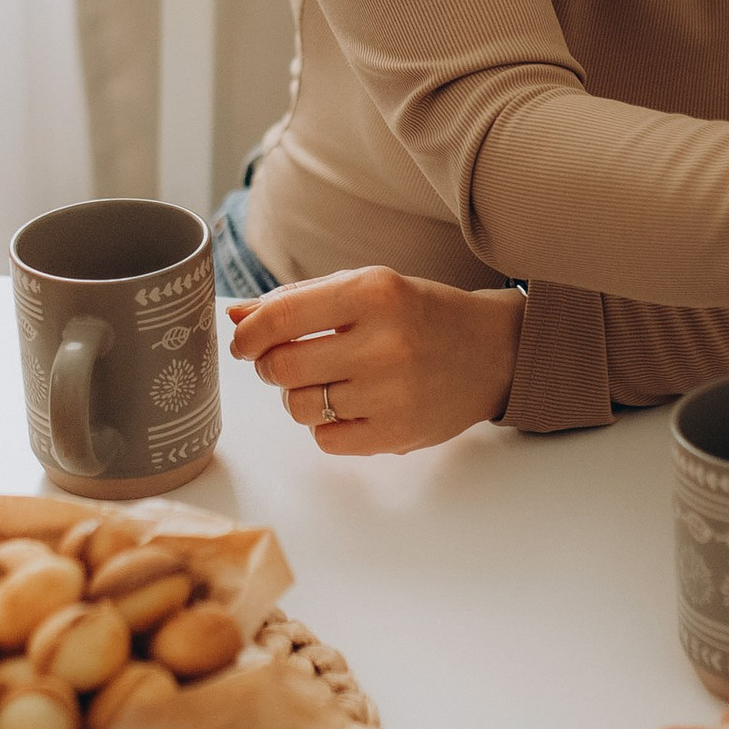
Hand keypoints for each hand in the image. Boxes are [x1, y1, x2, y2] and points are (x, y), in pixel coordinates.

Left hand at [226, 265, 524, 454]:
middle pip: (281, 368)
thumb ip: (299, 300)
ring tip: (325, 382)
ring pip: (299, 407)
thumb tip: (235, 315)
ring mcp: (392, 392)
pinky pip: (325, 440)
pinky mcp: (397, 434)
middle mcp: (384, 341)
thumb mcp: (366, 288)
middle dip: (269, 366)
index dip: (247, 334)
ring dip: (298, 397)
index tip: (243, 341)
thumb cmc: (419, 314)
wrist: (492, 352)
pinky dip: (326, 426)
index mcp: (373, 292)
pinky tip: (350, 407)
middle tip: (284, 362)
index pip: (280, 317)